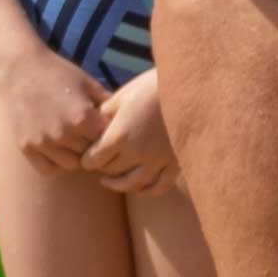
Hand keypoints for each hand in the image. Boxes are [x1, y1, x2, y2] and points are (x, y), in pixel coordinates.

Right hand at [0, 39, 113, 180]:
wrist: (19, 68)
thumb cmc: (58, 73)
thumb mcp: (89, 84)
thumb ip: (108, 104)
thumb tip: (126, 120)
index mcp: (83, 118)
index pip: (107, 140)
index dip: (109, 135)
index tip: (105, 128)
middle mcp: (63, 133)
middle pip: (91, 154)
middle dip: (93, 145)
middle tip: (89, 134)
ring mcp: (43, 142)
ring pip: (72, 165)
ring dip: (76, 156)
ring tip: (74, 141)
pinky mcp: (26, 147)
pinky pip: (48, 169)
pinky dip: (55, 163)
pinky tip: (57, 149)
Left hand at [81, 69, 176, 197]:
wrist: (190, 87)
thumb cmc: (153, 86)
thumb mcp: (124, 95)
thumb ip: (106, 113)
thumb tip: (95, 125)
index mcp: (119, 135)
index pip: (93, 160)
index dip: (87, 159)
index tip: (87, 156)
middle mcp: (136, 153)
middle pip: (110, 171)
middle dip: (102, 168)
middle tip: (100, 164)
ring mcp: (157, 161)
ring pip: (132, 185)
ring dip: (118, 185)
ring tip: (111, 181)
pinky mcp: (175, 164)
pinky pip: (158, 186)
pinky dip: (146, 190)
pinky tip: (139, 186)